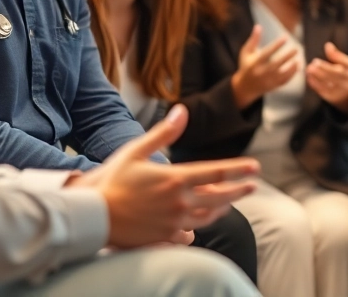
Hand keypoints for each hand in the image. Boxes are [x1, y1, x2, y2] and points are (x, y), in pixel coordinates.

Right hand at [68, 105, 259, 249]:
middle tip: (251, 186)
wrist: (92, 215)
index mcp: (175, 179)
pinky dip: (195, 228)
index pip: (216, 173)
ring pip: (208, 217)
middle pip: (219, 198)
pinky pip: (188, 234)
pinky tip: (197, 225)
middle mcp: (178, 202)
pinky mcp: (163, 237)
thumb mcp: (136, 151)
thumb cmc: (112, 180)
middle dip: (238, 191)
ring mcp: (172, 222)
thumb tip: (182, 111)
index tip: (255, 168)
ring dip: (221, 208)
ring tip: (229, 202)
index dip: (238, 170)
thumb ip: (164, 133)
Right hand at [230, 25, 300, 109]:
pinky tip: (298, 67)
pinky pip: (284, 81)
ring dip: (291, 67)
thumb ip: (253, 40)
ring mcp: (268, 81)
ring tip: (299, 59)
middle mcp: (261, 73)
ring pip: (282, 75)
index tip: (286, 37)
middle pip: (276, 64)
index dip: (276, 45)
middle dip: (287, 57)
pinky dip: (292, 75)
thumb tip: (258, 26)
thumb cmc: (246, 65)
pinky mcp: (273, 86)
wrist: (245, 87)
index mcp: (254, 63)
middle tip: (297, 48)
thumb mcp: (246, 52)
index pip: (267, 53)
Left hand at [306, 42, 347, 112]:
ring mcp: (338, 94)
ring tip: (308, 69)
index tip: (315, 61)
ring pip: (325, 86)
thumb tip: (328, 45)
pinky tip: (309, 76)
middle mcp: (346, 86)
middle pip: (331, 79)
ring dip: (315, 78)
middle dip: (320, 72)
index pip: (338, 72)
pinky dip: (314, 84)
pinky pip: (321, 91)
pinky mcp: (330, 99)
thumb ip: (338, 55)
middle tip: (310, 66)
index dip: (326, 67)